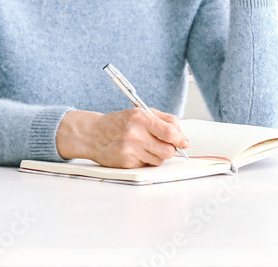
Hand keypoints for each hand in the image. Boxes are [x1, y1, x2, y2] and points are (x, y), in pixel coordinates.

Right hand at [56, 109, 189, 167]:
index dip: (181, 139)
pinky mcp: (127, 163)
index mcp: (140, 117)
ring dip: (158, 155)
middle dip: (171, 149)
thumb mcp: (139, 112)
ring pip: (159, 160)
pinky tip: (137, 152)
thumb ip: (163, 119)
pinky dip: (146, 160)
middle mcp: (134, 134)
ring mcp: (130, 150)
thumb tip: (181, 135)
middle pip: (168, 150)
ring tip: (148, 147)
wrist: (93, 134)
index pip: (170, 132)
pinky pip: (147, 165)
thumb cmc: (119, 122)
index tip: (184, 142)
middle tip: (167, 145)